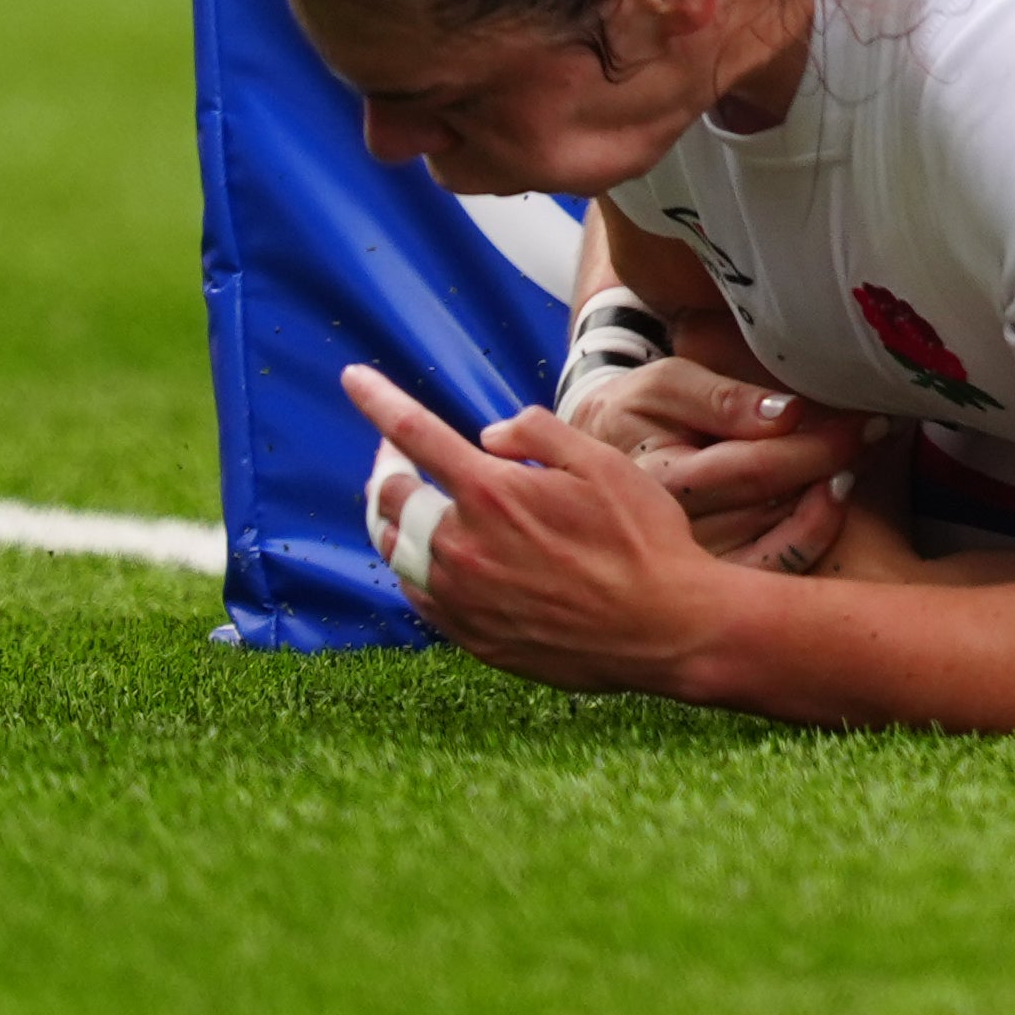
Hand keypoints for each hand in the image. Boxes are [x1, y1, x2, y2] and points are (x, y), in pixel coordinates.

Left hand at [345, 364, 835, 687]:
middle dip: (387, 466)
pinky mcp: (471, 636)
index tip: (351, 378)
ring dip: (392, 519)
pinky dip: (410, 567)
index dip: (378, 401)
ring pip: (393, 550)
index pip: (415, 434)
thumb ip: (538, 434)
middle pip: (390, 497)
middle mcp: (462, 546)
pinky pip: (416, 594)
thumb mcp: (603, 463)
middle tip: (398, 455)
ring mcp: (461, 597)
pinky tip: (432, 559)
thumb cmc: (643, 540)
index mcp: (492, 493)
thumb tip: (488, 435)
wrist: (664, 628)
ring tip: (405, 504)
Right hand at [564, 357, 871, 557]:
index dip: (813, 443)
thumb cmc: (643, 411)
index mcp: (655, 480)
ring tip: (863, 458)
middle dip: (832, 464)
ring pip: (780, 544)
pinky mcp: (711, 581)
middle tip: (878, 430)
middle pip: (772, 507)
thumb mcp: (668, 385)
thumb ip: (722, 398)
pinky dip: (813, 535)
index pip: (750, 468)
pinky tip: (833, 500)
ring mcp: (693, 566)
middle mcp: (671, 537)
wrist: (603, 460)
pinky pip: (773, 571)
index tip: (863, 417)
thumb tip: (786, 413)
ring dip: (830, 500)